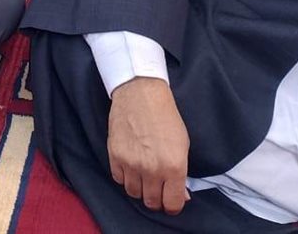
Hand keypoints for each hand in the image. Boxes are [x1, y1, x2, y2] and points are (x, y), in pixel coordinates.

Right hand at [107, 78, 190, 215]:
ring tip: (144, 175)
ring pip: (134, 193)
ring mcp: (131, 163)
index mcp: (174, 166)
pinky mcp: (114, 155)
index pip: (173, 204)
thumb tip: (182, 196)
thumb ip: (181, 173)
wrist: (140, 93)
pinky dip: (125, 177)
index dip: (174, 205)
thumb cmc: (165, 116)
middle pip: (152, 202)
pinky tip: (131, 165)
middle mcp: (152, 169)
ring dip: (140, 188)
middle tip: (158, 188)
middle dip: (157, 198)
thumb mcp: (183, 145)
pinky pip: (119, 179)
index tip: (172, 200)